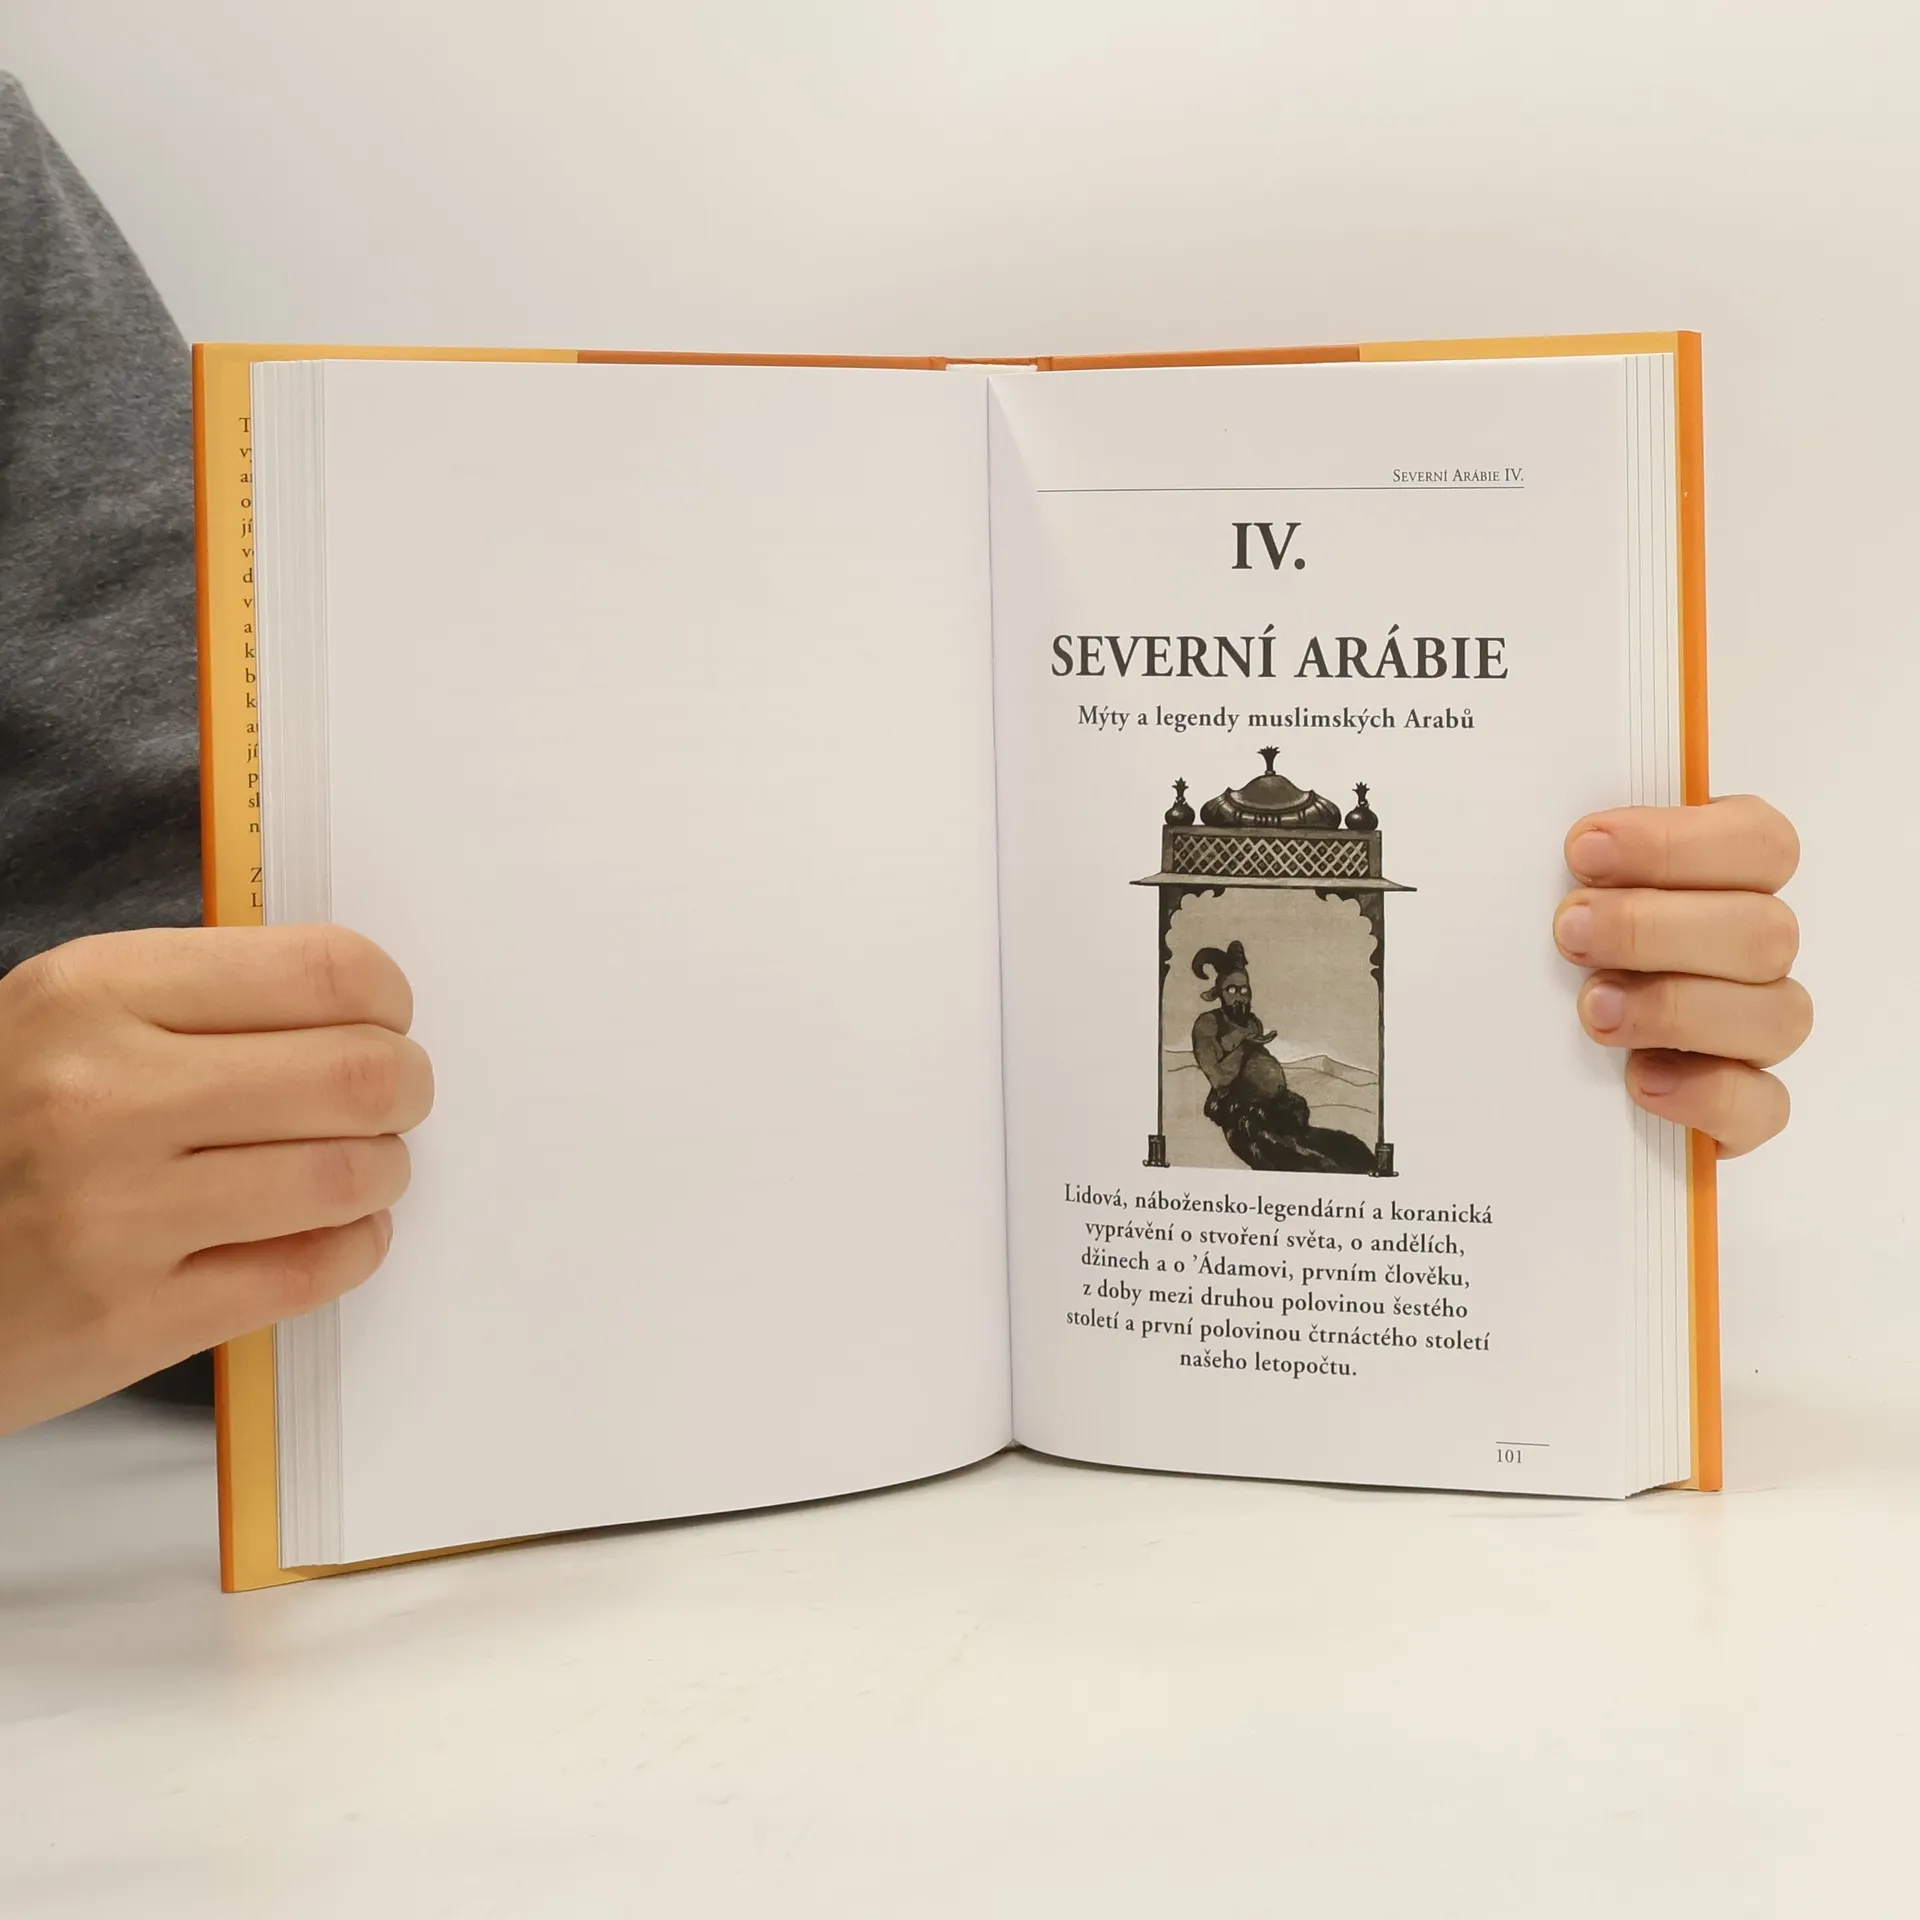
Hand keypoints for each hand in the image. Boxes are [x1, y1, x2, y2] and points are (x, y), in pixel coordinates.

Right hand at [0, 925, 432, 1435]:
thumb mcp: (62, 1020)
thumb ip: (198, 998)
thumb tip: (359, 1002)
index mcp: (93, 993)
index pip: (326, 971)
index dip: (387, 1000)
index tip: (387, 1021)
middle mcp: (102, 1095)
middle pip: (360, 1075)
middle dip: (405, 1089)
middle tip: (393, 1100)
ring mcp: (114, 1214)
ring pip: (350, 1175)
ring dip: (381, 1172)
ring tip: (355, 1170)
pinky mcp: (130, 1319)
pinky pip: (313, 1271)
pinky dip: (353, 1246)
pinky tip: (332, 1232)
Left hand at [1553, 796, 1807, 1156]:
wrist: (1509, 1047)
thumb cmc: (1546, 937)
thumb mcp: (1543, 884)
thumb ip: (1574, 855)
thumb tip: (1550, 830)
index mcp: (1726, 876)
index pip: (1760, 842)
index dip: (1677, 844)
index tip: (1582, 851)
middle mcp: (1754, 949)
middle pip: (1765, 931)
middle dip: (1655, 929)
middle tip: (1570, 932)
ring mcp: (1755, 1029)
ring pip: (1776, 1016)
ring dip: (1678, 1008)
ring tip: (1592, 1010)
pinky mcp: (1742, 1105)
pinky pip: (1764, 1106)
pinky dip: (1706, 1094)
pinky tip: (1639, 1079)